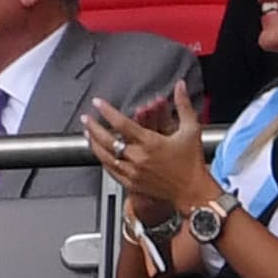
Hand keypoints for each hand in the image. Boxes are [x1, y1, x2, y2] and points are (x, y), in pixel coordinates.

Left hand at [84, 80, 218, 210]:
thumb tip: (180, 86)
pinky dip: (102, 160)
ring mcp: (133, 172)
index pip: (121, 124)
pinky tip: (99, 153)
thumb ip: (183, 105)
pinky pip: (111, 170)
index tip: (98, 103)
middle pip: (107, 140)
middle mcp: (138, 157)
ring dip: (94, 143)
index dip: (107, 111)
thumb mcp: (191, 129)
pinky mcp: (131, 184)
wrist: (192, 191)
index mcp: (150, 143)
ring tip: (87, 133)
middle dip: (93, 127)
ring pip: (105, 156)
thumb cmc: (192, 162)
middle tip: (85, 118)